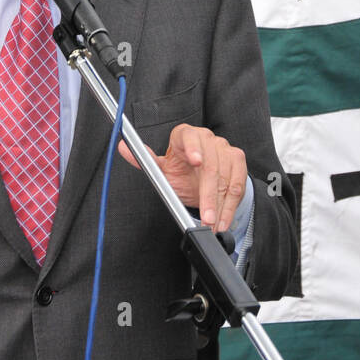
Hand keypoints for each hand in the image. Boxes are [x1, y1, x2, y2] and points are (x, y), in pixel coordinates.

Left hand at [118, 123, 246, 233]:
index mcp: (184, 136)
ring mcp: (223, 148)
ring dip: (220, 204)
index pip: (189, 137)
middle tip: (205, 216)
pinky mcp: (237, 160)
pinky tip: (223, 219)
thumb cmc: (180, 172)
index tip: (195, 161)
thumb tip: (122, 147)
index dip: (193, 148)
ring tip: (213, 223)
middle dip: (208, 194)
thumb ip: (145, 160)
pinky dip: (230, 205)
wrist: (202, 179)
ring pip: (225, 177)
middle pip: (210, 165)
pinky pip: (238, 183)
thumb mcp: (162, 169)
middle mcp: (206, 138)